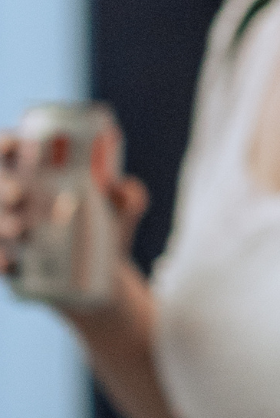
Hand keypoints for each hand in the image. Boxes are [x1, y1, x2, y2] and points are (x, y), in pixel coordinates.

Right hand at [0, 126, 147, 284]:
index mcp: (36, 174)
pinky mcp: (10, 258)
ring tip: (18, 230)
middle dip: (2, 187)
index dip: (4, 144)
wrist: (108, 272)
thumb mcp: (123, 209)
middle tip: (17, 195)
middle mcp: (17, 199)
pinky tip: (9, 262)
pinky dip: (1, 259)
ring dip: (1, 222)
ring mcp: (10, 227)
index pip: (9, 150)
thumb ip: (129, 195)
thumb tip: (120, 187)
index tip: (12, 146)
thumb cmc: (109, 226)